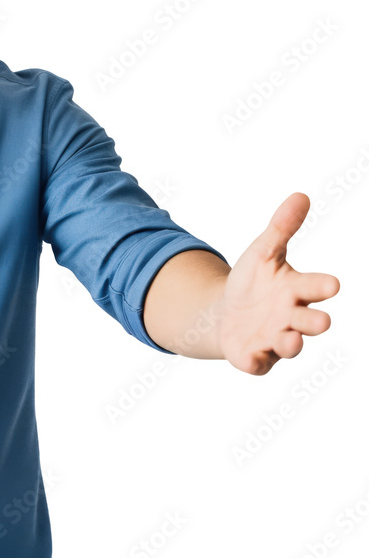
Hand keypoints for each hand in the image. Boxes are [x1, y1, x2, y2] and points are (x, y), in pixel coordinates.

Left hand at [214, 192, 339, 374]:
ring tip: (291, 339)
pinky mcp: (255, 356)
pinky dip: (255, 361)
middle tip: (322, 321)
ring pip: (288, 345)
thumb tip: (301, 195)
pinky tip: (250, 357)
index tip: (332, 283)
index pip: (313, 287)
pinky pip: (256, 362)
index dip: (321, 286)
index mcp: (296, 291)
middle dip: (314, 322)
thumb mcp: (263, 252)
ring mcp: (274, 340)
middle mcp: (291, 318)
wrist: (225, 313)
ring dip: (291, 343)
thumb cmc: (253, 282)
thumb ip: (281, 227)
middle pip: (308, 322)